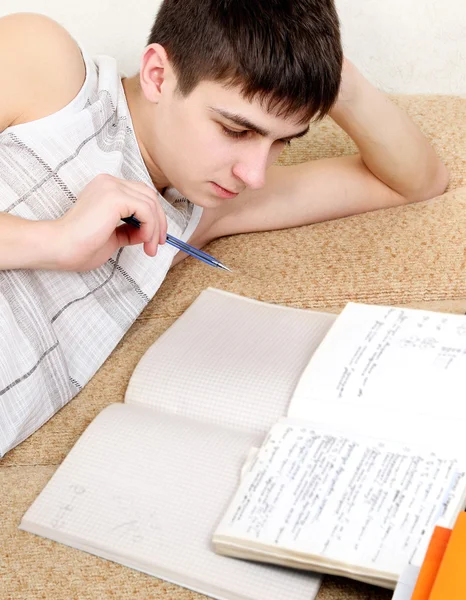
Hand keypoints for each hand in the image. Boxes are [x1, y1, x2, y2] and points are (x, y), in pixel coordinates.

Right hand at [52, 174, 166, 270]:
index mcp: (106, 188)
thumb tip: (148, 232)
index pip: (140, 195)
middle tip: (157, 244)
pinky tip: (143, 241)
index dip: (152, 216)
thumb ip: (130, 230)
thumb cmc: (81, 246)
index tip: (154, 239)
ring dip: (155, 228)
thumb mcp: (113, 236)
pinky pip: (146, 210)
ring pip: (150, 203)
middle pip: (149, 195)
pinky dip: (150, 227)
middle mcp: (109, 182)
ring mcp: (111, 187)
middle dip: (159, 221)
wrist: (60, 247)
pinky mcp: (114, 197)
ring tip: (150, 248)